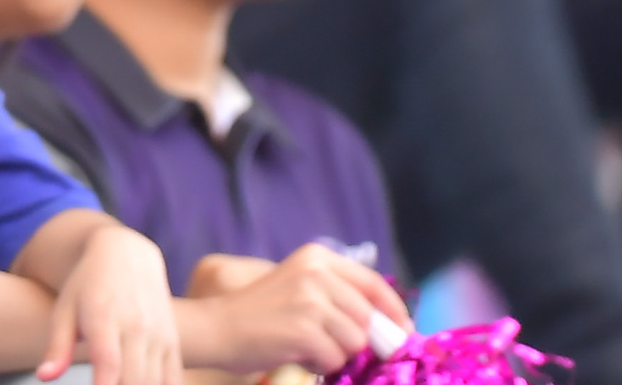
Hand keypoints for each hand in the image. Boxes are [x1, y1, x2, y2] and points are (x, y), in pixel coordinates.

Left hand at [42, 226, 181, 384]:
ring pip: (154, 382)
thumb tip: (44, 377)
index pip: (109, 364)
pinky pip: (172, 378)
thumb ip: (56, 346)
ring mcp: (158, 333)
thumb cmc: (87, 284)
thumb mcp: (65, 309)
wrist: (127, 253)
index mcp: (105, 317)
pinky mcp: (172, 340)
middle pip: (134, 380)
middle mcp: (136, 326)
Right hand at [174, 244, 405, 378]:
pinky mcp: (304, 329)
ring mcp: (311, 300)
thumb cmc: (259, 314)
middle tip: (334, 348)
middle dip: (360, 342)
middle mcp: (317, 273)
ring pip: (355, 341)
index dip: (394, 311)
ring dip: (338, 354)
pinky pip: (335, 358)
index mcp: (318, 257)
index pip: (374, 283)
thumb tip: (389, 327)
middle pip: (368, 318)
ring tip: (309, 347)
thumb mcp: (300, 288)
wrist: (216, 327)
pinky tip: (298, 354)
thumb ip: (338, 297)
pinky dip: (322, 364)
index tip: (404, 331)